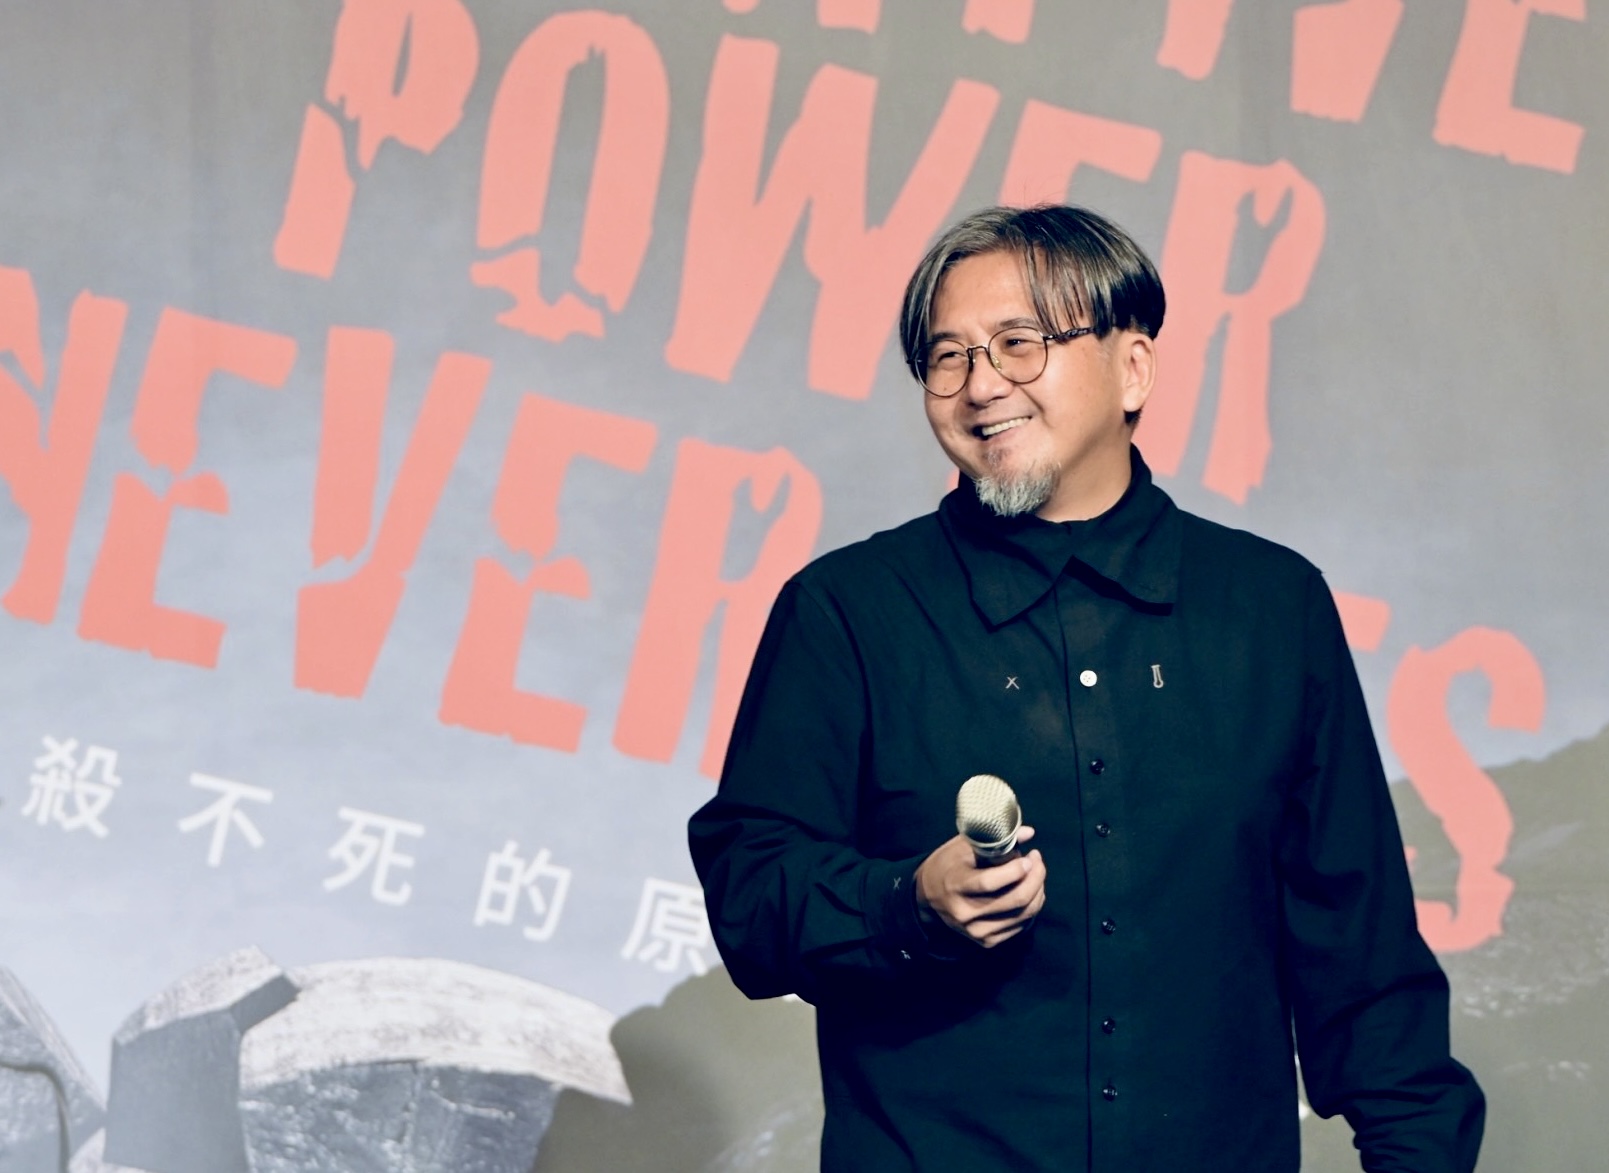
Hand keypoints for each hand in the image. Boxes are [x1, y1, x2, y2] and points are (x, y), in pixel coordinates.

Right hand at [914, 825, 1044, 948]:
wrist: (928, 895)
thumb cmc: (947, 864)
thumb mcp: (963, 845)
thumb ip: (995, 838)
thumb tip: (1030, 833)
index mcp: (955, 885)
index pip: (990, 882)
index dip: (1015, 870)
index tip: (1028, 857)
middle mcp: (965, 912)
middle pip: (1014, 900)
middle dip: (1035, 878)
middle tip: (1037, 861)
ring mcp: (976, 930)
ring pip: (1023, 915)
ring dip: (1038, 892)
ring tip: (1036, 874)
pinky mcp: (986, 941)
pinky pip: (1020, 926)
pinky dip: (1031, 907)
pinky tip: (1030, 892)